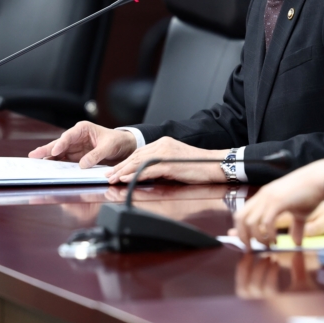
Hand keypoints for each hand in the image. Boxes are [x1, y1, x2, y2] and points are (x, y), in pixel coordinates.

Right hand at [28, 121, 136, 167]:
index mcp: (82, 129)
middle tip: (33, 155)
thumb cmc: (116, 141)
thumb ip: (96, 155)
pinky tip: (48, 170)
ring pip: (58, 154)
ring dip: (48, 159)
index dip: (61, 144)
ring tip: (36, 164)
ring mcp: (74, 148)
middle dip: (46, 150)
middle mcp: (75, 137)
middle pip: (58, 144)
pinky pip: (64, 161)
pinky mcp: (75, 157)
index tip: (55, 151)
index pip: (68, 136)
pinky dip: (56, 165)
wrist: (123, 146)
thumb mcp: (109, 146)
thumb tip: (83, 165)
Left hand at [105, 137, 227, 184]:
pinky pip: (148, 169)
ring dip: (123, 171)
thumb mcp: (175, 164)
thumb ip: (160, 166)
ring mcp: (166, 153)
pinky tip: (126, 179)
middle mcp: (163, 145)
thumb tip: (146, 175)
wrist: (215, 165)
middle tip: (107, 176)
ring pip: (138, 162)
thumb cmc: (198, 167)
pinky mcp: (170, 163)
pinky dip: (134, 175)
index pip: (139, 153)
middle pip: (135, 156)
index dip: (125, 162)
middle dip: (119, 167)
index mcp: (163, 143)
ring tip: (112, 179)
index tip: (114, 170)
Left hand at [231, 159, 323, 249]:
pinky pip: (266, 222)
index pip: (242, 213)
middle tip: (252, 248)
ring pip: (251, 222)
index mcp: (264, 196)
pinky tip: (276, 240)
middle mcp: (263, 196)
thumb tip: (297, 242)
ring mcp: (269, 198)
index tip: (243, 242)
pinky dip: (269, 234)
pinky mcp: (278, 202)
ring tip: (268, 245)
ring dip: (257, 238)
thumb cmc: (312, 193)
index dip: (239, 229)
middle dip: (243, 236)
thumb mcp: (300, 213)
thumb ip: (295, 227)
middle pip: (241, 218)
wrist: (321, 178)